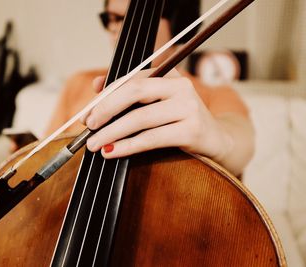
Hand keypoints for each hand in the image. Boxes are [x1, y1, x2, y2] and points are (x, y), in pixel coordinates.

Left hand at [81, 69, 232, 163]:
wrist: (217, 140)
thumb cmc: (180, 122)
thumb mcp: (156, 104)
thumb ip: (129, 93)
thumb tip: (96, 85)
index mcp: (169, 75)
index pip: (131, 79)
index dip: (105, 95)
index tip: (87, 113)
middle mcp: (181, 86)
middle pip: (135, 92)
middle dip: (106, 109)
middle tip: (89, 126)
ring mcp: (188, 108)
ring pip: (140, 118)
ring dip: (112, 132)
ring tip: (94, 144)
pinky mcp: (191, 131)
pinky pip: (151, 138)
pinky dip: (127, 146)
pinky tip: (112, 151)